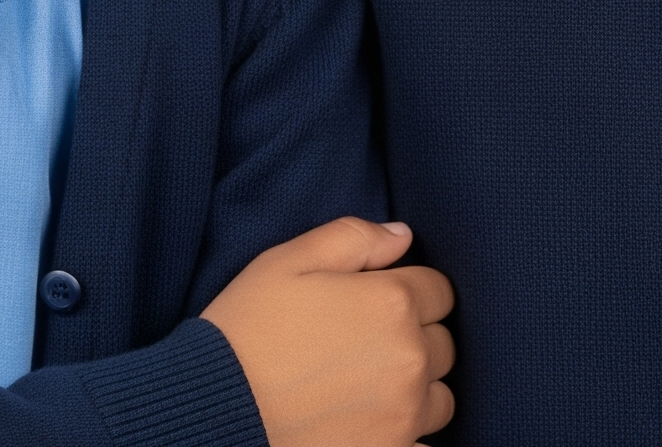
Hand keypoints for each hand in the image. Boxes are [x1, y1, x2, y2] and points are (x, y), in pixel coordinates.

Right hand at [202, 217, 454, 445]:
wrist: (217, 412)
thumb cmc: (247, 331)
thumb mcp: (289, 261)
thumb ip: (352, 238)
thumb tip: (401, 236)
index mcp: (391, 302)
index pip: (439, 290)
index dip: (411, 289)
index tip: (380, 300)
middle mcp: (409, 360)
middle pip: (444, 343)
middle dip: (416, 336)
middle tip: (369, 342)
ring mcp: (404, 417)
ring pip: (440, 398)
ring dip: (418, 389)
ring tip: (372, 386)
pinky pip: (427, 446)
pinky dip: (409, 435)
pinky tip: (374, 424)